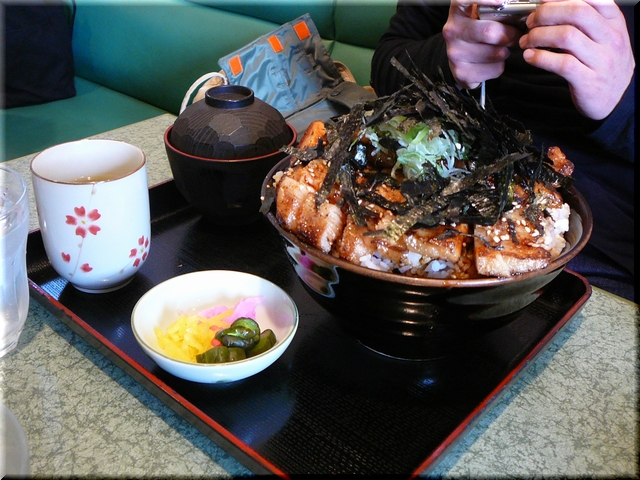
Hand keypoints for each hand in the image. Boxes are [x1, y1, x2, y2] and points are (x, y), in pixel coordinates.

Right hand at [443, 0, 524, 88]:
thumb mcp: (479, 16)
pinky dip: (500, 66)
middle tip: (517, 35)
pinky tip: (492, 62)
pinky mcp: (463, 73)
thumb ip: (494, 9)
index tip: (501, 2)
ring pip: (496, 53)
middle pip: (489, 31)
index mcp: (457, 12)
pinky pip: (495, 69)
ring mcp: (455, 54)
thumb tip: (521, 10)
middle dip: (510, 34)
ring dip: (506, 51)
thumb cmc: (477, 34)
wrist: (459, 63)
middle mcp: (452, 32)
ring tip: (501, 49)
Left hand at [520, 0, 634, 119]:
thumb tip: (550, 4)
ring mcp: (601, 60)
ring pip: (566, 36)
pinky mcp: (588, 81)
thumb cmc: (603, 64)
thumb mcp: (603, 36)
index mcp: (614, 22)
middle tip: (531, 22)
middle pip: (577, 12)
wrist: (617, 99)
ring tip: (527, 41)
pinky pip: (561, 64)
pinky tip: (530, 56)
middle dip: (547, 13)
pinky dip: (540, 58)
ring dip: (539, 36)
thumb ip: (585, 20)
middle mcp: (611, 38)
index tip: (543, 0)